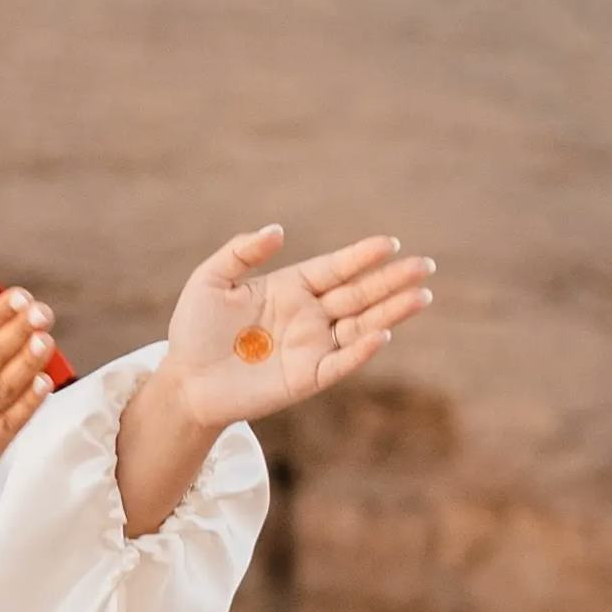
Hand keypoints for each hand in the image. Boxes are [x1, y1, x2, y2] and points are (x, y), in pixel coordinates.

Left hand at [177, 226, 436, 426]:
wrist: (185, 381)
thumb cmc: (195, 329)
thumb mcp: (211, 280)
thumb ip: (241, 251)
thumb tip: (278, 230)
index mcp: (291, 287)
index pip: (336, 268)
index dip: (362, 256)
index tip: (391, 243)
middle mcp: (309, 315)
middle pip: (359, 293)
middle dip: (392, 280)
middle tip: (425, 265)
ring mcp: (312, 346)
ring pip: (361, 325)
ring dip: (392, 311)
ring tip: (422, 295)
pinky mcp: (308, 378)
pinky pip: (342, 362)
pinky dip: (362, 349)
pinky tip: (383, 332)